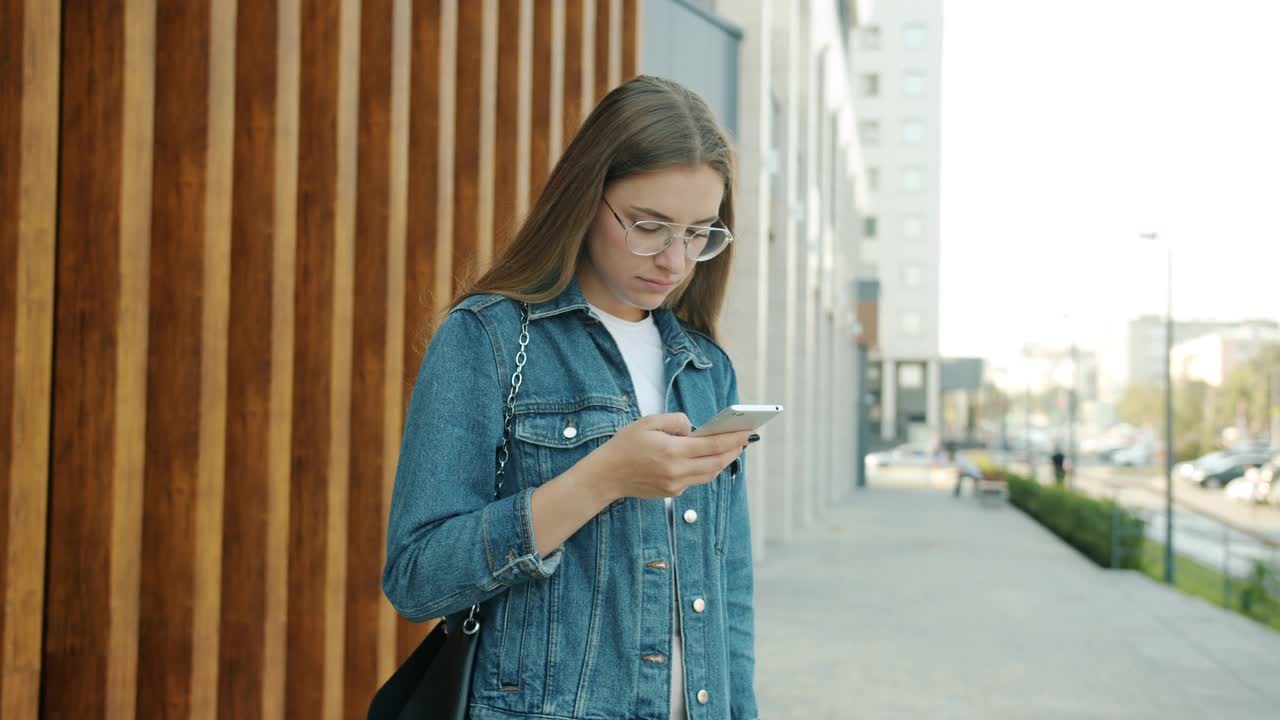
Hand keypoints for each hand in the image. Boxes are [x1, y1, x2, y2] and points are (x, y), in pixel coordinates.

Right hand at [576, 413, 751, 501]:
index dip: (734, 439)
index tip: (747, 431)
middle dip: (734, 450)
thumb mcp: (648, 422)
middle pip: (717, 462)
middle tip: (745, 439)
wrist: (606, 475)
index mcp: (672, 451)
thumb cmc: (625, 445)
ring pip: (710, 474)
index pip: (713, 446)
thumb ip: (676, 421)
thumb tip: (694, 429)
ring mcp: (676, 485)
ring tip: (733, 448)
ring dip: (724, 461)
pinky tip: (710, 458)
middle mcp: (677, 471)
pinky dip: (707, 468)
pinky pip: (696, 479)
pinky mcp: (672, 492)